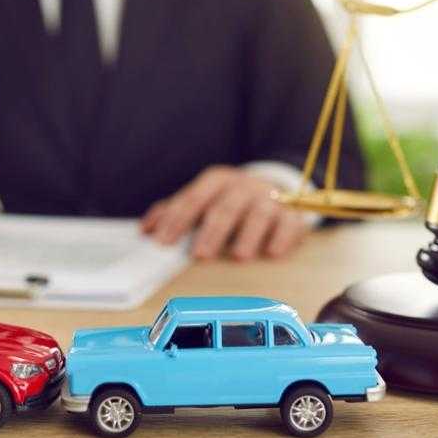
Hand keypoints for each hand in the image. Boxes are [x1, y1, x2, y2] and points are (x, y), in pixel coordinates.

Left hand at [141, 165, 310, 260]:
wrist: (276, 189)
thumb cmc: (230, 200)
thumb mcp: (203, 199)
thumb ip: (175, 212)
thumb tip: (146, 230)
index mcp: (217, 181)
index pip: (193, 199)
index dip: (177, 220)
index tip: (164, 242)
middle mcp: (243, 186)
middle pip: (225, 207)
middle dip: (211, 232)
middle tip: (200, 254)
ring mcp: (269, 198)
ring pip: (258, 214)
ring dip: (248, 235)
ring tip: (239, 256)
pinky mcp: (291, 213)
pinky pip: (288, 223)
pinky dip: (281, 238)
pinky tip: (272, 253)